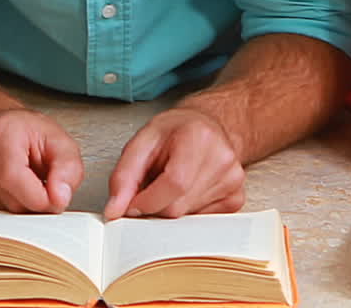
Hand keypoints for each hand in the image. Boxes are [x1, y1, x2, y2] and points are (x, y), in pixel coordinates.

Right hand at [0, 109, 83, 213]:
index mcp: (1, 132)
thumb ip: (68, 170)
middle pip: (10, 203)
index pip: (14, 180)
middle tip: (39, 183)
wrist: (4, 127)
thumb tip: (59, 198)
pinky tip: (7, 189)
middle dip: (32, 203)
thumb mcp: (61, 144)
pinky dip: (2, 210)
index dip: (41, 198)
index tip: (55, 197)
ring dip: (17, 206)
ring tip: (22, 182)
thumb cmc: (32, 135)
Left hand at [104, 108, 244, 218]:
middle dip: (155, 207)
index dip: (147, 200)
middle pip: (179, 208)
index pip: (174, 183)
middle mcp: (222, 159)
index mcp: (199, 137)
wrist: (207, 126)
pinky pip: (201, 224)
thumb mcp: (143, 140)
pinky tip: (187, 192)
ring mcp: (233, 181)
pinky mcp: (236, 199)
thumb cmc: (175, 131)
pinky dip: (186, 213)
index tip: (132, 204)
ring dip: (170, 209)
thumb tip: (114, 211)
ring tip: (170, 185)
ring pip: (188, 220)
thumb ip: (124, 175)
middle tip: (150, 188)